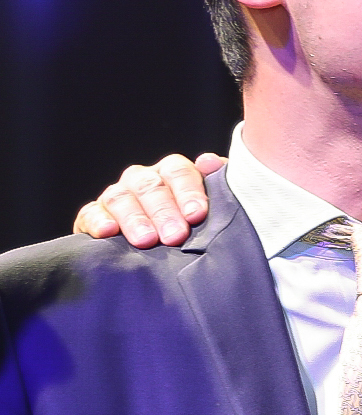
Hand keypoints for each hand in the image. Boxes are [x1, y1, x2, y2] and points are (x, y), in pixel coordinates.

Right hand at [75, 153, 221, 247]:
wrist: (168, 252)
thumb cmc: (195, 228)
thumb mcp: (214, 208)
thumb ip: (217, 185)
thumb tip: (211, 162)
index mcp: (171, 174)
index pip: (178, 172)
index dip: (188, 192)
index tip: (197, 215)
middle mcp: (142, 181)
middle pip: (149, 187)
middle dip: (163, 212)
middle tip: (175, 236)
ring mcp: (117, 196)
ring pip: (120, 198)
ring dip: (134, 219)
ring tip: (146, 240)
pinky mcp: (94, 216)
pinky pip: (90, 213)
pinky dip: (97, 221)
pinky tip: (107, 232)